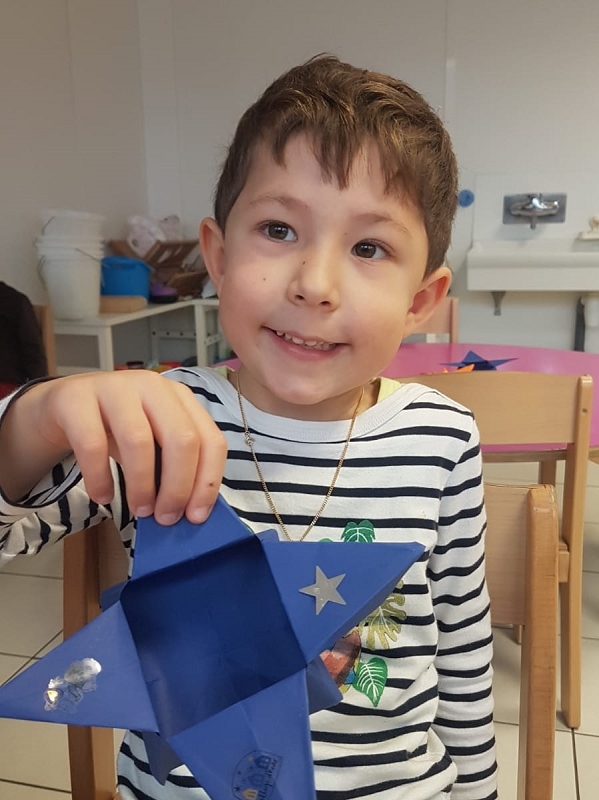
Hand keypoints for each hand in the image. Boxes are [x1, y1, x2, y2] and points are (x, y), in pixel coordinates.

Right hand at [0, 371, 226, 524]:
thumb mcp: (152, 441)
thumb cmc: (116, 429)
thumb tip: (190, 511)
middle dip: (178, 487)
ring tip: (139, 510)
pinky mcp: (76, 399)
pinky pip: (92, 445)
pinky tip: (103, 496)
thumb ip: (172, 466)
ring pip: (139, 440)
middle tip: (166, 518)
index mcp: (180, 398)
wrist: (63, 405)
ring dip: (142, 485)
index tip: (197, 516)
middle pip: (181, 439)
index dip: (208, 482)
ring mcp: (114, 387)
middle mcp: (152, 386)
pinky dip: (100, 478)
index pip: (210, 439)